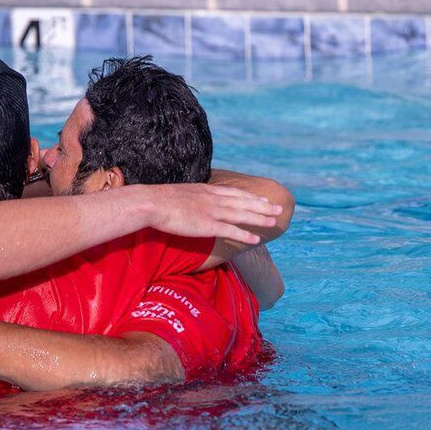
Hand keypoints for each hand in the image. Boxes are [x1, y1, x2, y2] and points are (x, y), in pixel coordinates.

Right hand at [147, 184, 282, 244]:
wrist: (152, 203)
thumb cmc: (158, 200)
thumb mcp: (179, 194)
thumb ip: (190, 198)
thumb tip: (190, 203)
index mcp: (206, 190)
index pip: (234, 193)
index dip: (251, 197)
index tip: (263, 199)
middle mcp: (213, 199)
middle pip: (244, 202)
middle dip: (263, 206)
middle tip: (278, 208)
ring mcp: (212, 211)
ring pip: (242, 215)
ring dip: (260, 218)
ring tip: (275, 221)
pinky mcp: (207, 225)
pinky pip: (231, 231)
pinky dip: (245, 235)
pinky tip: (256, 239)